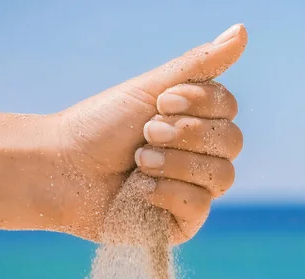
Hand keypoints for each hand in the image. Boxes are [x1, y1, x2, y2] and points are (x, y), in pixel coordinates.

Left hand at [54, 24, 246, 242]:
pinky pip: (200, 206)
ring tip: (139, 161)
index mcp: (196, 122)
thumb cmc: (101, 125)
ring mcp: (194, 189)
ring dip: (176, 163)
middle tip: (147, 133)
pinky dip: (168, 193)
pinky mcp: (182, 222)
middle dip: (187, 134)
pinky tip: (141, 190)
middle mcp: (201, 155)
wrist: (61, 168)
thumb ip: (199, 65)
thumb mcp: (150, 88)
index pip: (229, 110)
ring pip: (222, 176)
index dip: (202, 104)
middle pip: (232, 143)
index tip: (162, 101)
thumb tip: (243, 30)